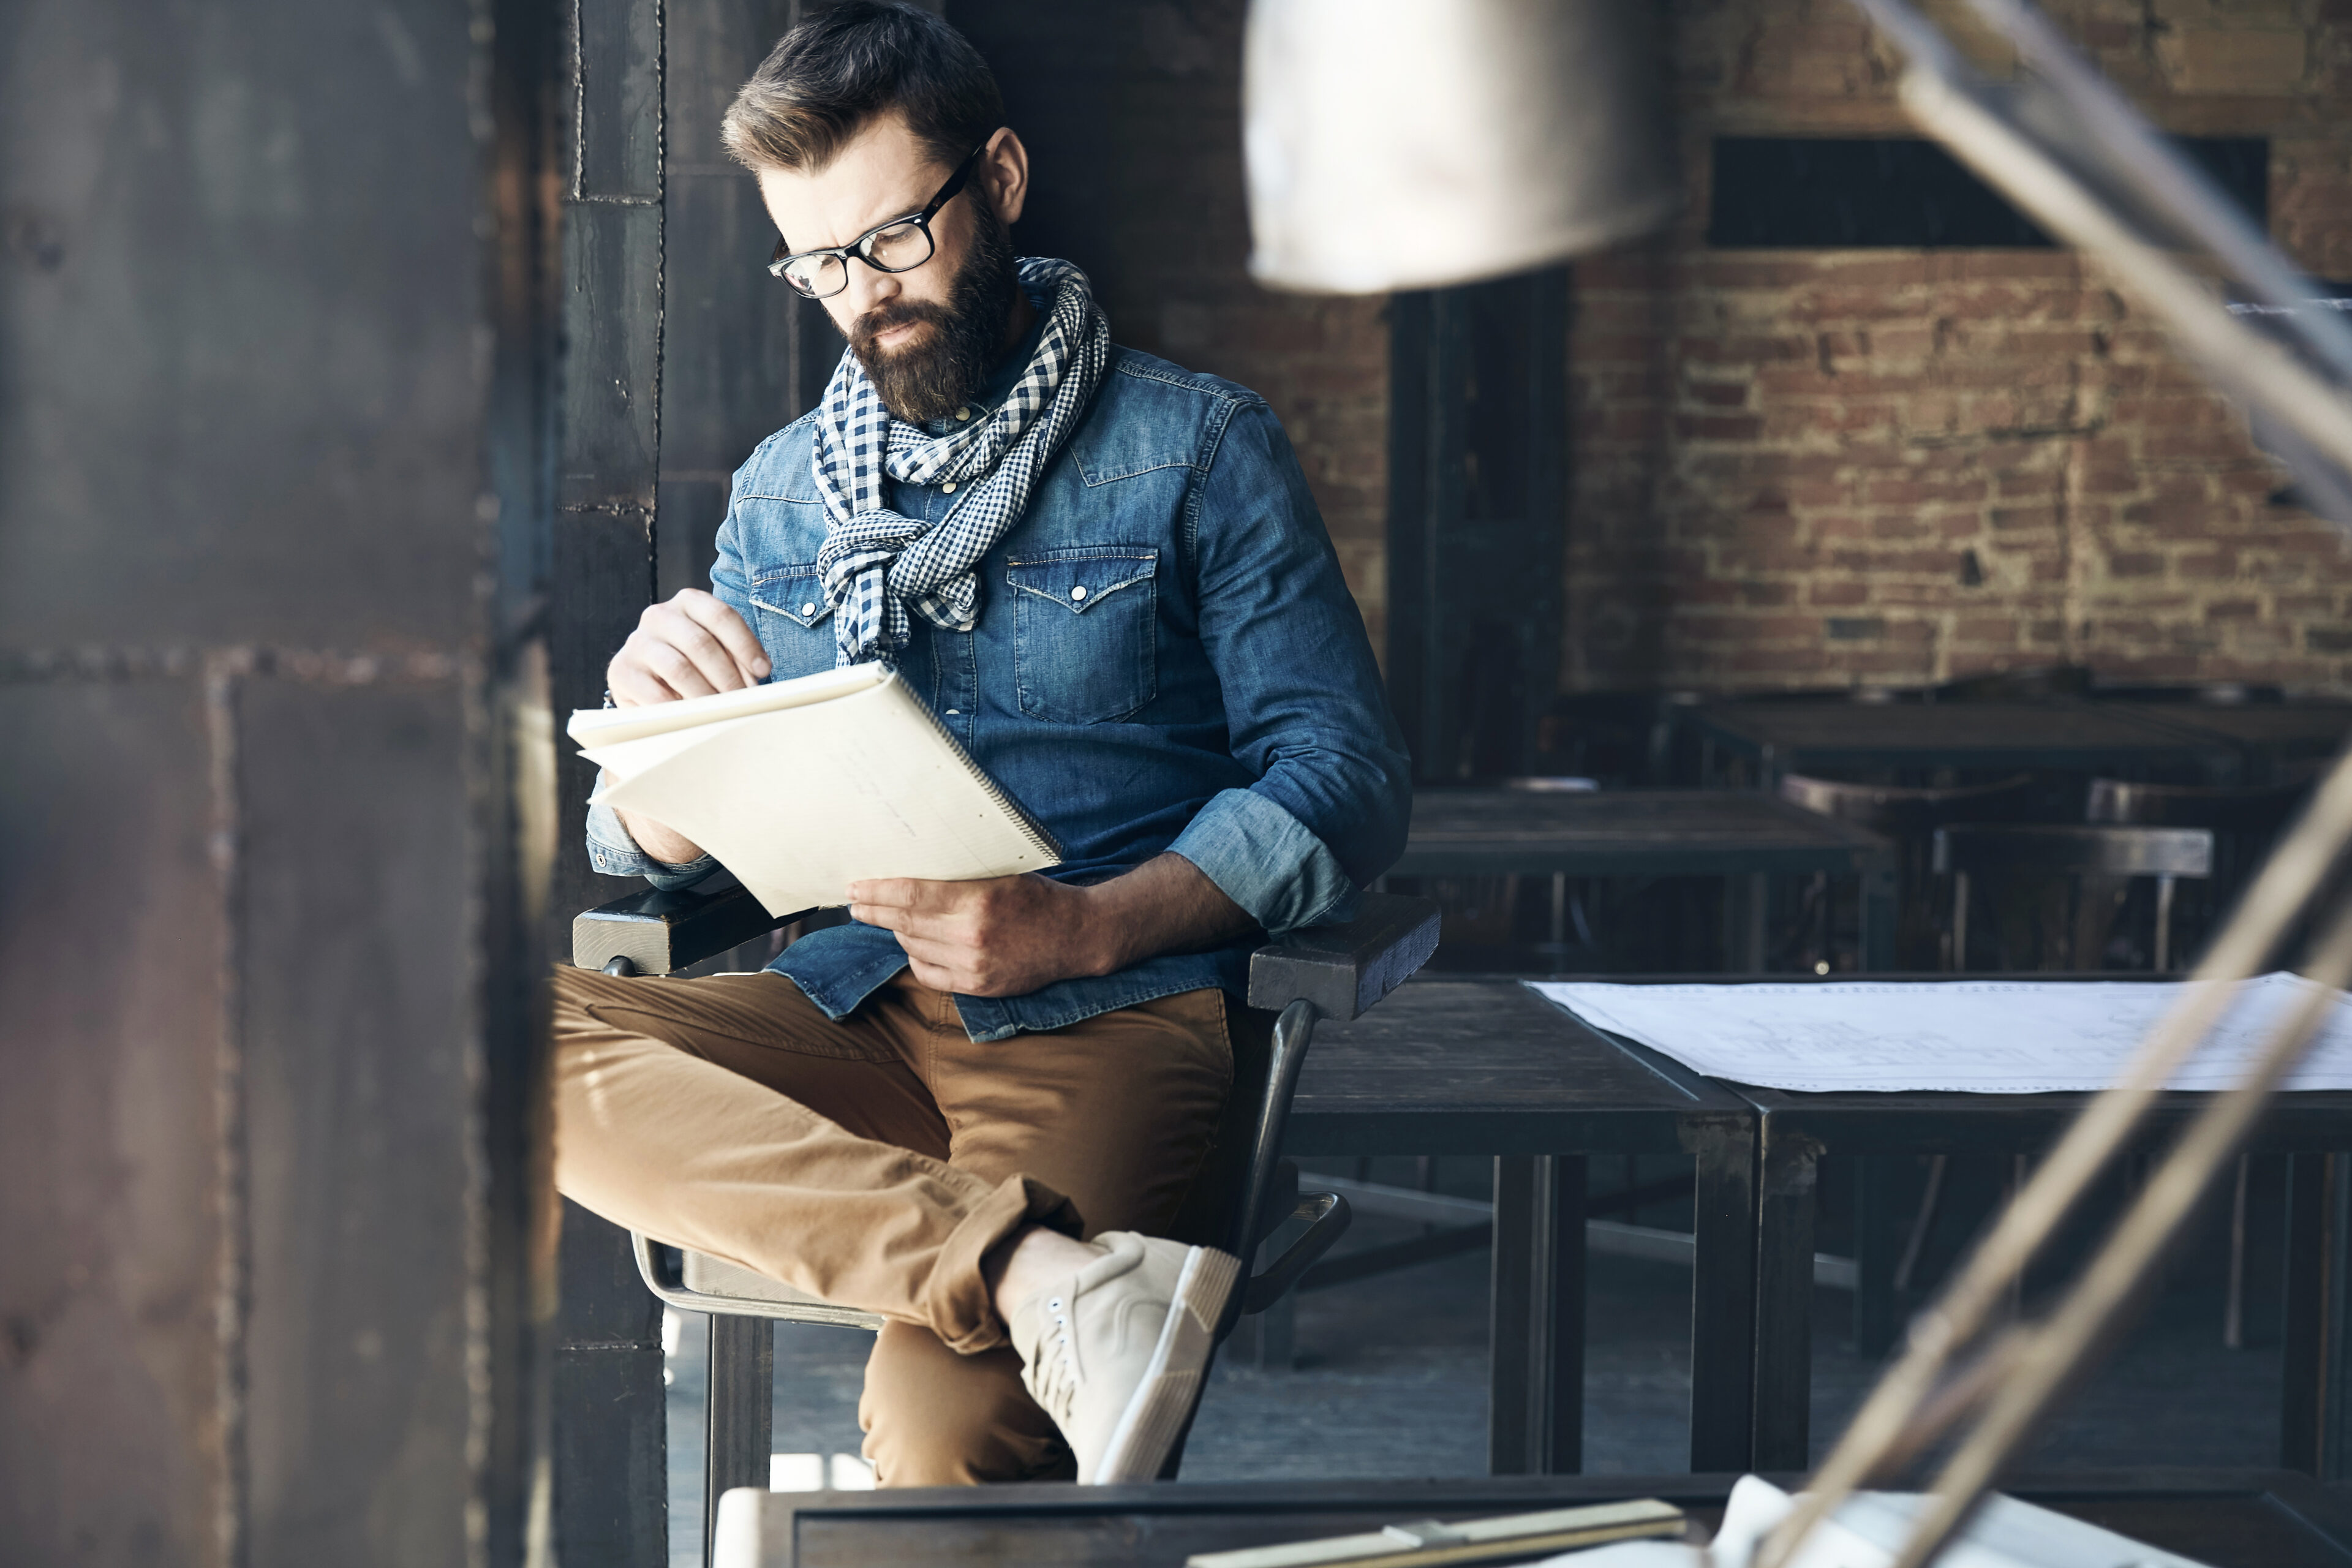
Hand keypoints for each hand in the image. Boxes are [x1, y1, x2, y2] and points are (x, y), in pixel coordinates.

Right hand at [607, 589, 769, 705]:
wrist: (647, 680)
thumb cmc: (693, 664)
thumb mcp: (717, 652)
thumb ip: (735, 657)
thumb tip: (758, 677)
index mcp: (688, 602)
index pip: (721, 615)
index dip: (746, 644)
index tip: (764, 671)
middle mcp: (659, 615)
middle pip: (701, 644)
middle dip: (728, 677)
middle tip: (742, 701)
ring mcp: (637, 642)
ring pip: (680, 669)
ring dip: (706, 696)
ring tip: (722, 713)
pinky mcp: (621, 670)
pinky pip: (656, 695)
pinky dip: (680, 710)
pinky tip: (694, 719)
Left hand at [849, 854, 1254, 997]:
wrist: (1078, 936)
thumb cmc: (1039, 898)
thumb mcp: (1001, 875)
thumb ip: (959, 880)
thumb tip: (910, 876)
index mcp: (979, 900)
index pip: (911, 895)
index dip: (877, 891)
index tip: (855, 887)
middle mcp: (972, 935)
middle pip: (905, 922)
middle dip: (874, 911)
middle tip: (855, 902)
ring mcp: (974, 965)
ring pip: (913, 947)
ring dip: (897, 931)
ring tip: (888, 918)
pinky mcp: (978, 986)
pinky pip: (929, 973)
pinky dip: (916, 956)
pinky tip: (916, 944)